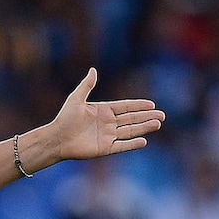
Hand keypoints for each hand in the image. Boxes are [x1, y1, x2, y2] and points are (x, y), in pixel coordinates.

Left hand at [42, 69, 164, 163]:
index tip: (152, 104)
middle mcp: (108, 123)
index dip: (138, 106)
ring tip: (158, 124)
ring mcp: (108, 136)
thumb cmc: (64, 118)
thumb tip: (93, 70)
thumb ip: (87, 85)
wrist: (57, 139)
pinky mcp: (105, 148)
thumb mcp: (76, 98)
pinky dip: (132, 144)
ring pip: (130, 131)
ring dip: (144, 128)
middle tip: (162, 115)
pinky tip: (144, 141)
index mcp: (103, 110)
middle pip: (132, 119)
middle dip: (147, 117)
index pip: (125, 107)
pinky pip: (122, 146)